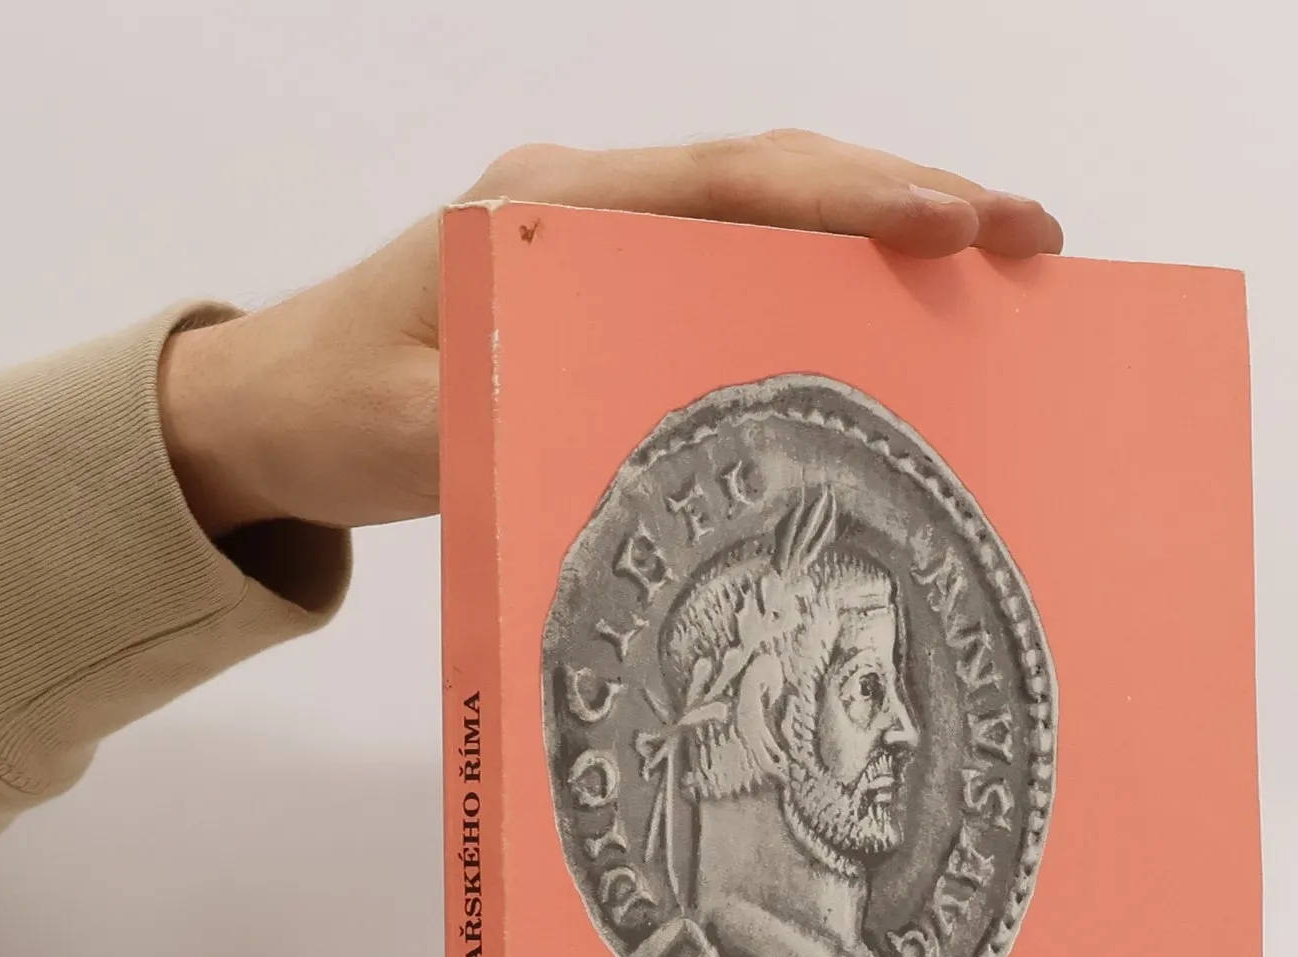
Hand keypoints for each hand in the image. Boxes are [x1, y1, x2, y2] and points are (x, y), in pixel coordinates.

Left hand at [159, 132, 1062, 536]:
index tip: (955, 221)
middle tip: (1031, 240)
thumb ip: (502, 424)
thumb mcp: (410, 436)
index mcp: (544, 215)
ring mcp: (598, 239)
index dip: (849, 199)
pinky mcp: (606, 285)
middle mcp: (584, 207)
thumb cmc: (329, 409)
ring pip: (767, 214)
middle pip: (773, 179)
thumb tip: (631, 433)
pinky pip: (735, 263)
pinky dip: (823, 279)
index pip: (725, 185)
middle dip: (907, 200)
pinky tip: (888, 317)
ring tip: (997, 271)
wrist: (266, 410)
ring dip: (880, 234)